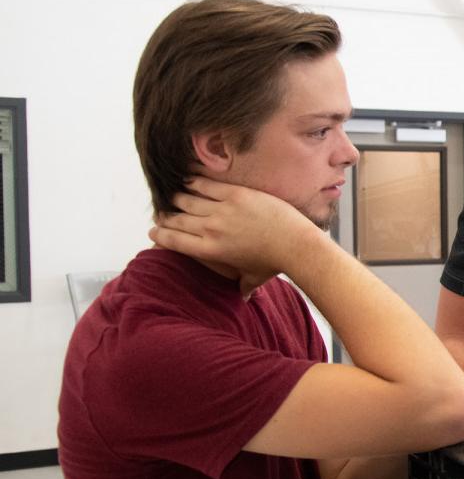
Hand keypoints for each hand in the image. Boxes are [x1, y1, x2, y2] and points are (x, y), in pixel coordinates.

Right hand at [148, 177, 318, 283]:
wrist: (295, 244)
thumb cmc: (275, 264)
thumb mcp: (254, 279)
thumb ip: (244, 288)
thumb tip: (244, 300)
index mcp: (210, 251)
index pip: (174, 241)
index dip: (160, 234)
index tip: (153, 231)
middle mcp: (210, 230)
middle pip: (177, 219)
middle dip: (166, 216)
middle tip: (162, 212)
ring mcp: (222, 210)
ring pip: (187, 199)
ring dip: (178, 197)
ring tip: (174, 196)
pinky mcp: (235, 194)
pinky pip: (206, 185)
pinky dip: (194, 181)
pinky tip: (188, 178)